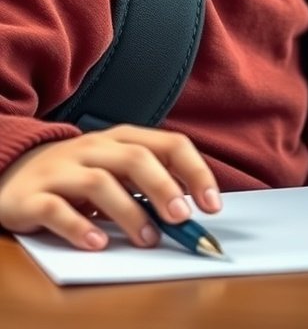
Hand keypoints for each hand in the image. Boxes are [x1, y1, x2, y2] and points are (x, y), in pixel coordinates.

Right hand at [0, 124, 220, 250]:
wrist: (14, 169)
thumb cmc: (79, 174)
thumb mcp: (117, 170)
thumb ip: (149, 185)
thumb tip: (190, 212)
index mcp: (122, 139)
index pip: (169, 144)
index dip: (195, 172)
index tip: (212, 205)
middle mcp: (94, 149)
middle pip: (136, 159)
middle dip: (164, 188)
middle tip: (182, 219)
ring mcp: (63, 170)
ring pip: (100, 184)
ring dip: (129, 213)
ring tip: (147, 239)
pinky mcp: (33, 196)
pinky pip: (57, 209)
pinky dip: (79, 228)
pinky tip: (97, 244)